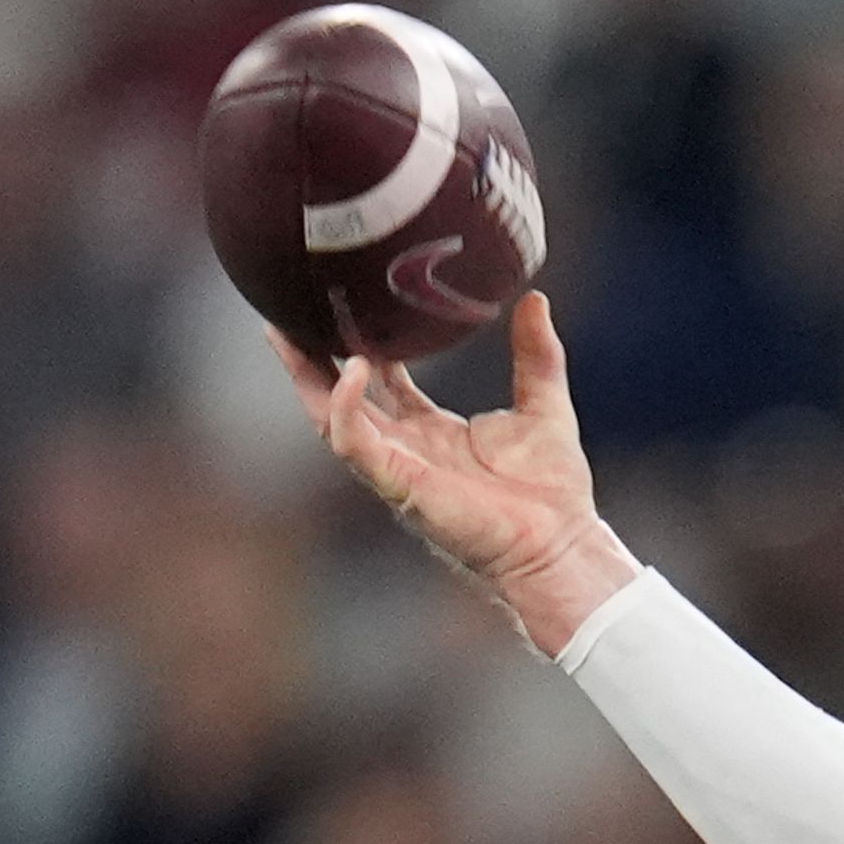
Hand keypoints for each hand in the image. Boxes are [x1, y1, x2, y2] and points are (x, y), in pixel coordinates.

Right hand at [273, 292, 636, 655]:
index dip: (361, 347)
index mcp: (434, 431)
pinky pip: (355, 442)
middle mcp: (408, 448)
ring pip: (331, 417)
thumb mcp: (545, 405)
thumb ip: (537, 355)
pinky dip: (345, 406)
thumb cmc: (553, 490)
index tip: (346, 306)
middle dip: (309, 358)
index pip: (382, 383)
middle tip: (286, 310)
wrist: (561, 545)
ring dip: (305, 377)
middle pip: (341, 396)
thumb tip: (534, 299)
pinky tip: (350, 369)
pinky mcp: (398, 483)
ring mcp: (398, 466)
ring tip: (282, 331)